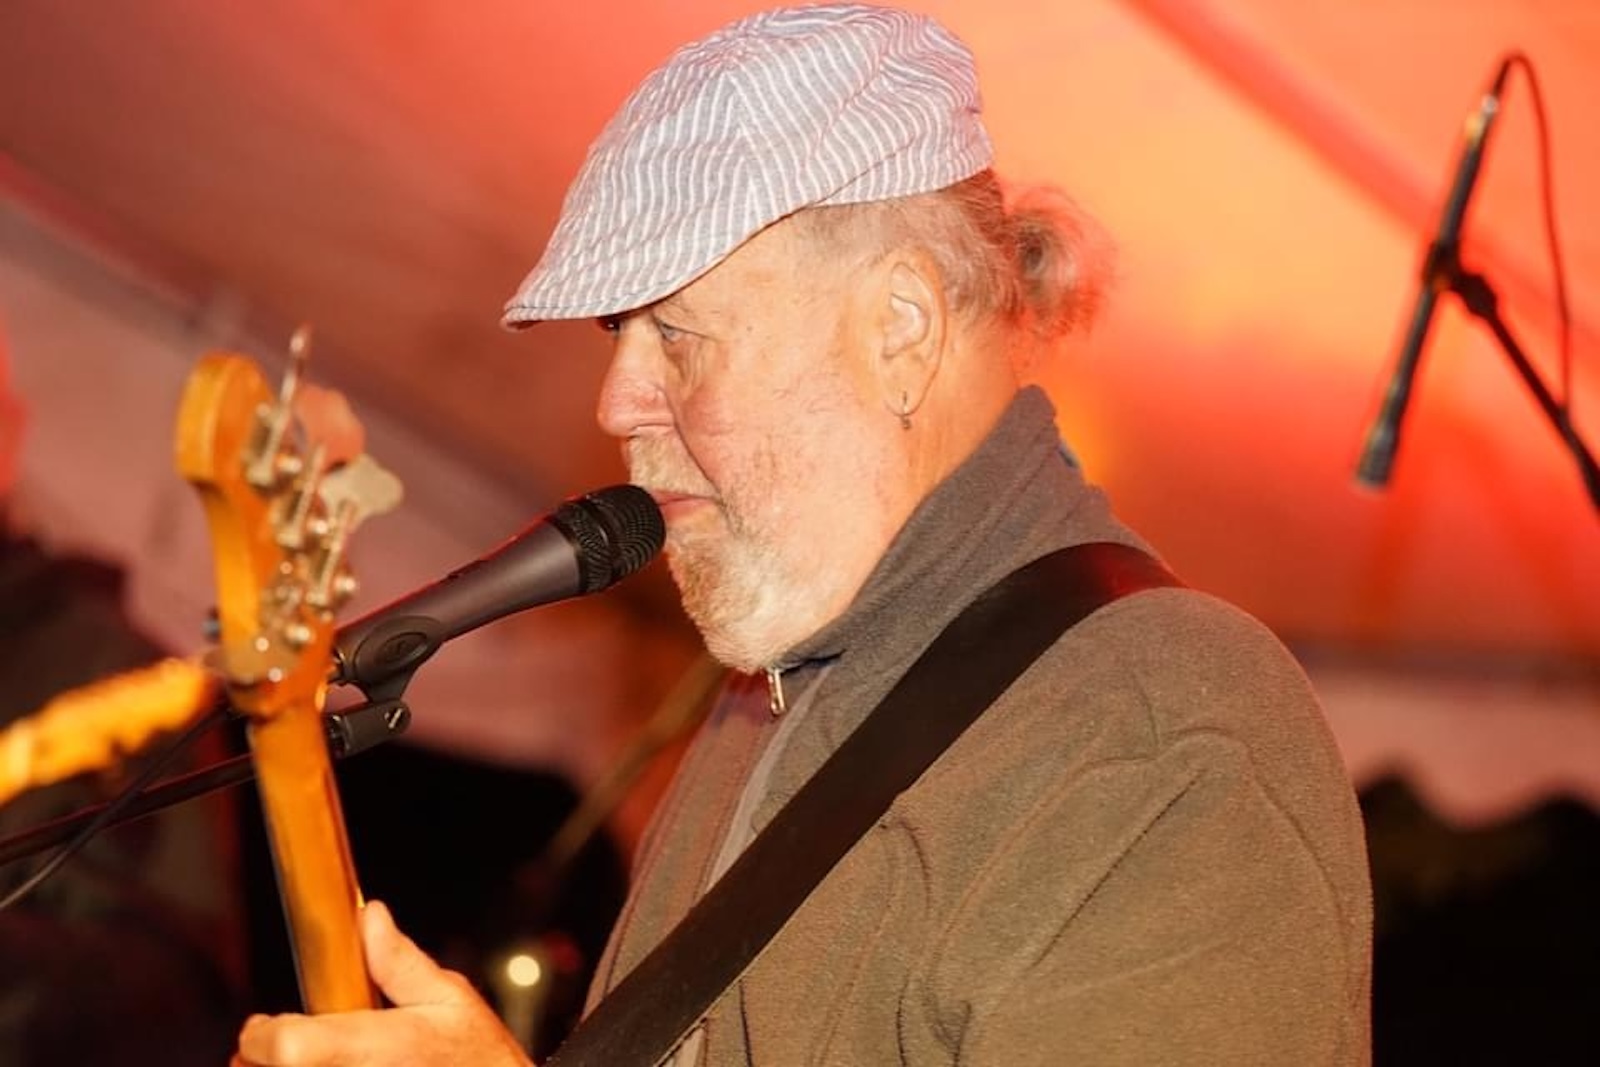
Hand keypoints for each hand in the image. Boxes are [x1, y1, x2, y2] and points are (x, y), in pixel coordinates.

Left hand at [232, 899, 533, 1065]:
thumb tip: (370, 917)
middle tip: (289, 1050)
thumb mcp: (449, 1000)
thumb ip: (400, 962)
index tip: (266, 1026)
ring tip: (310, 1064)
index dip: (263, 1034)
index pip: (288, 1046)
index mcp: (375, 1049)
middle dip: (259, 1061)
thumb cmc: (477, 1058)